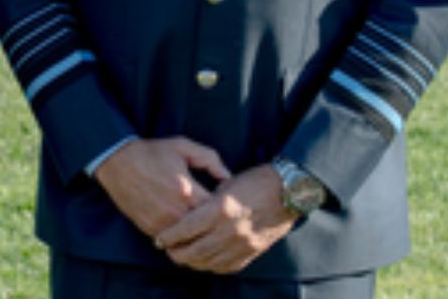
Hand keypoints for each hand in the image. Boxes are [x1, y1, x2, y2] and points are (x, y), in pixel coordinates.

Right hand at [93, 137, 229, 238]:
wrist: (118, 162)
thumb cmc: (153, 153)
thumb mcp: (184, 146)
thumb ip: (210, 159)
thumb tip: (228, 177)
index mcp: (187, 190)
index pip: (217, 210)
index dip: (223, 207)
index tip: (223, 202)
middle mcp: (175, 210)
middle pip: (205, 228)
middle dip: (211, 222)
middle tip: (213, 215)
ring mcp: (162, 222)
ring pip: (189, 238)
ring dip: (195, 232)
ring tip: (199, 221)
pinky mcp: (150, 228)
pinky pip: (172, 240)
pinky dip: (179, 235)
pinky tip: (182, 226)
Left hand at [154, 165, 296, 274]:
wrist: (288, 193)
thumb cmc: (255, 181)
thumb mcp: (226, 183)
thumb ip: (207, 200)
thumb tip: (190, 213)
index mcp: (221, 209)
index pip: (186, 229)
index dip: (169, 236)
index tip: (159, 239)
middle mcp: (230, 230)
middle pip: (194, 251)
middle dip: (177, 253)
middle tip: (168, 250)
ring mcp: (243, 244)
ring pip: (209, 262)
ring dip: (192, 262)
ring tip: (183, 256)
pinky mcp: (252, 252)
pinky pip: (227, 266)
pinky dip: (212, 265)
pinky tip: (204, 260)